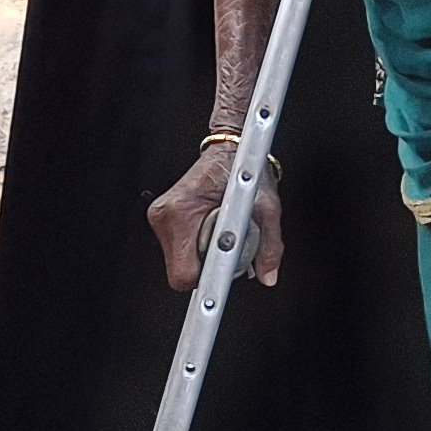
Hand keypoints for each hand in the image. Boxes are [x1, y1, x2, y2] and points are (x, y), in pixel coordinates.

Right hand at [148, 140, 283, 292]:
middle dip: (208, 265)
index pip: (185, 271)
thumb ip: (269, 245)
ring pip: (180, 263)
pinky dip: (197, 248)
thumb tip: (268, 274)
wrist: (229, 150)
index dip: (207, 279)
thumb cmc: (243, 169)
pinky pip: (180, 251)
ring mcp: (161, 218)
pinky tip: (210, 230)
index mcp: (182, 210)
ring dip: (203, 256)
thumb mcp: (266, 207)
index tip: (220, 281)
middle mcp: (165, 215)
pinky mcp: (164, 220)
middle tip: (227, 244)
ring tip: (220, 233)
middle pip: (182, 270)